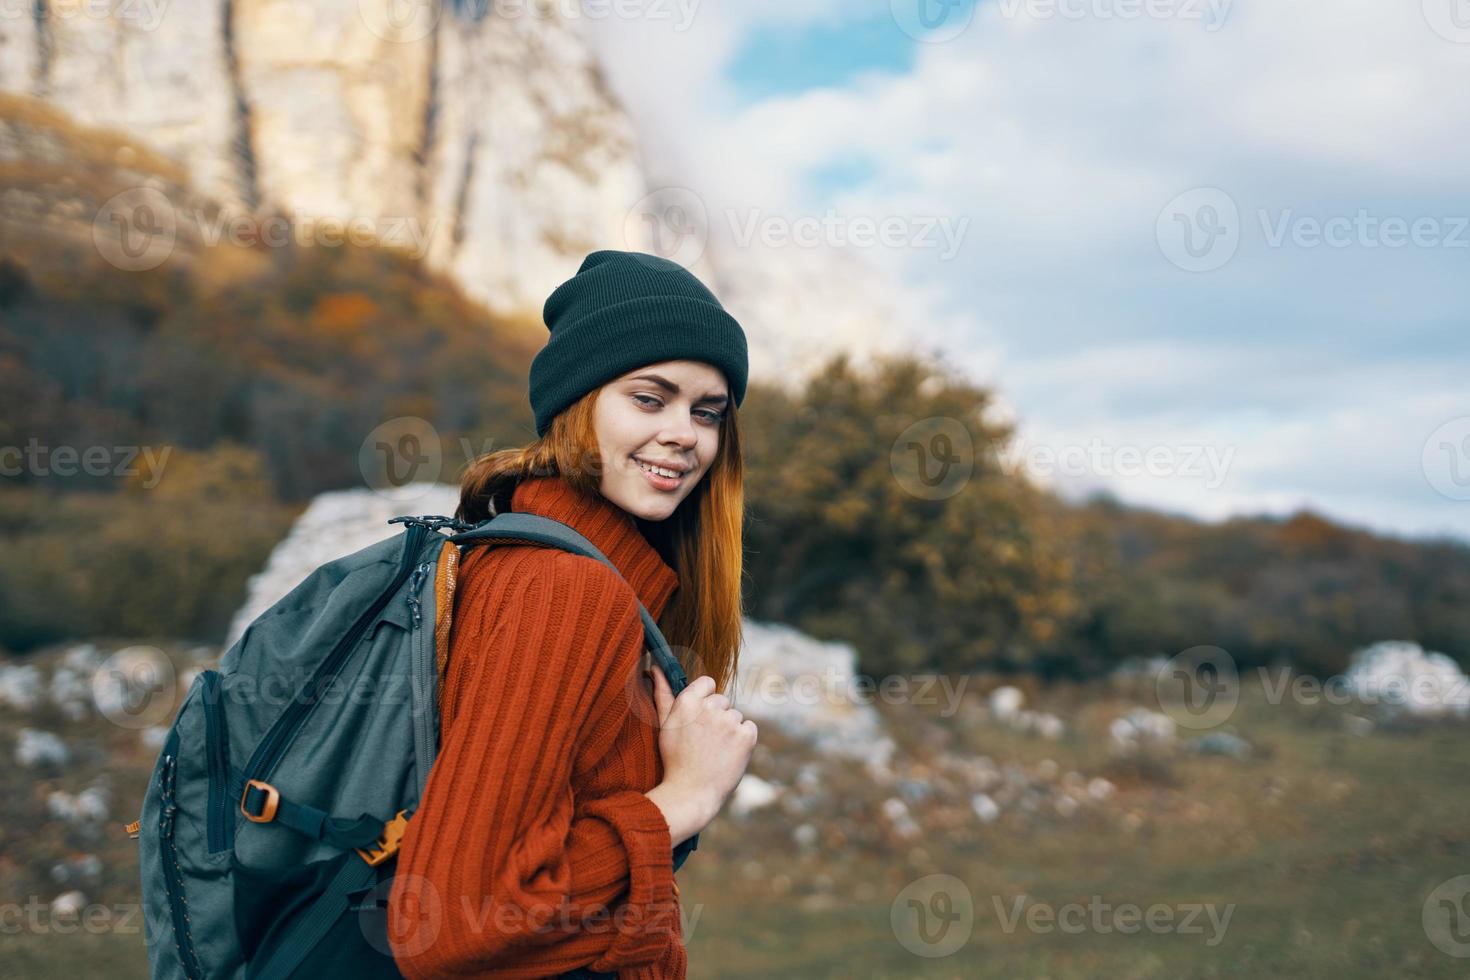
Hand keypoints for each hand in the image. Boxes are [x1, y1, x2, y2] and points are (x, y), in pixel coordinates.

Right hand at [646, 668, 756, 838]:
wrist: (691, 793)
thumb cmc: (675, 759)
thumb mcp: (665, 724)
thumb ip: (662, 693)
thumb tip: (655, 668)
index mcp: (688, 702)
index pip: (708, 683)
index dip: (705, 700)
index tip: (700, 718)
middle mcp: (709, 708)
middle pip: (722, 701)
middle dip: (716, 717)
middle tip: (704, 741)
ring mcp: (729, 722)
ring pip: (735, 716)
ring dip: (729, 730)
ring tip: (714, 751)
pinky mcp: (747, 736)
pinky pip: (749, 728)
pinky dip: (743, 740)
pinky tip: (728, 754)